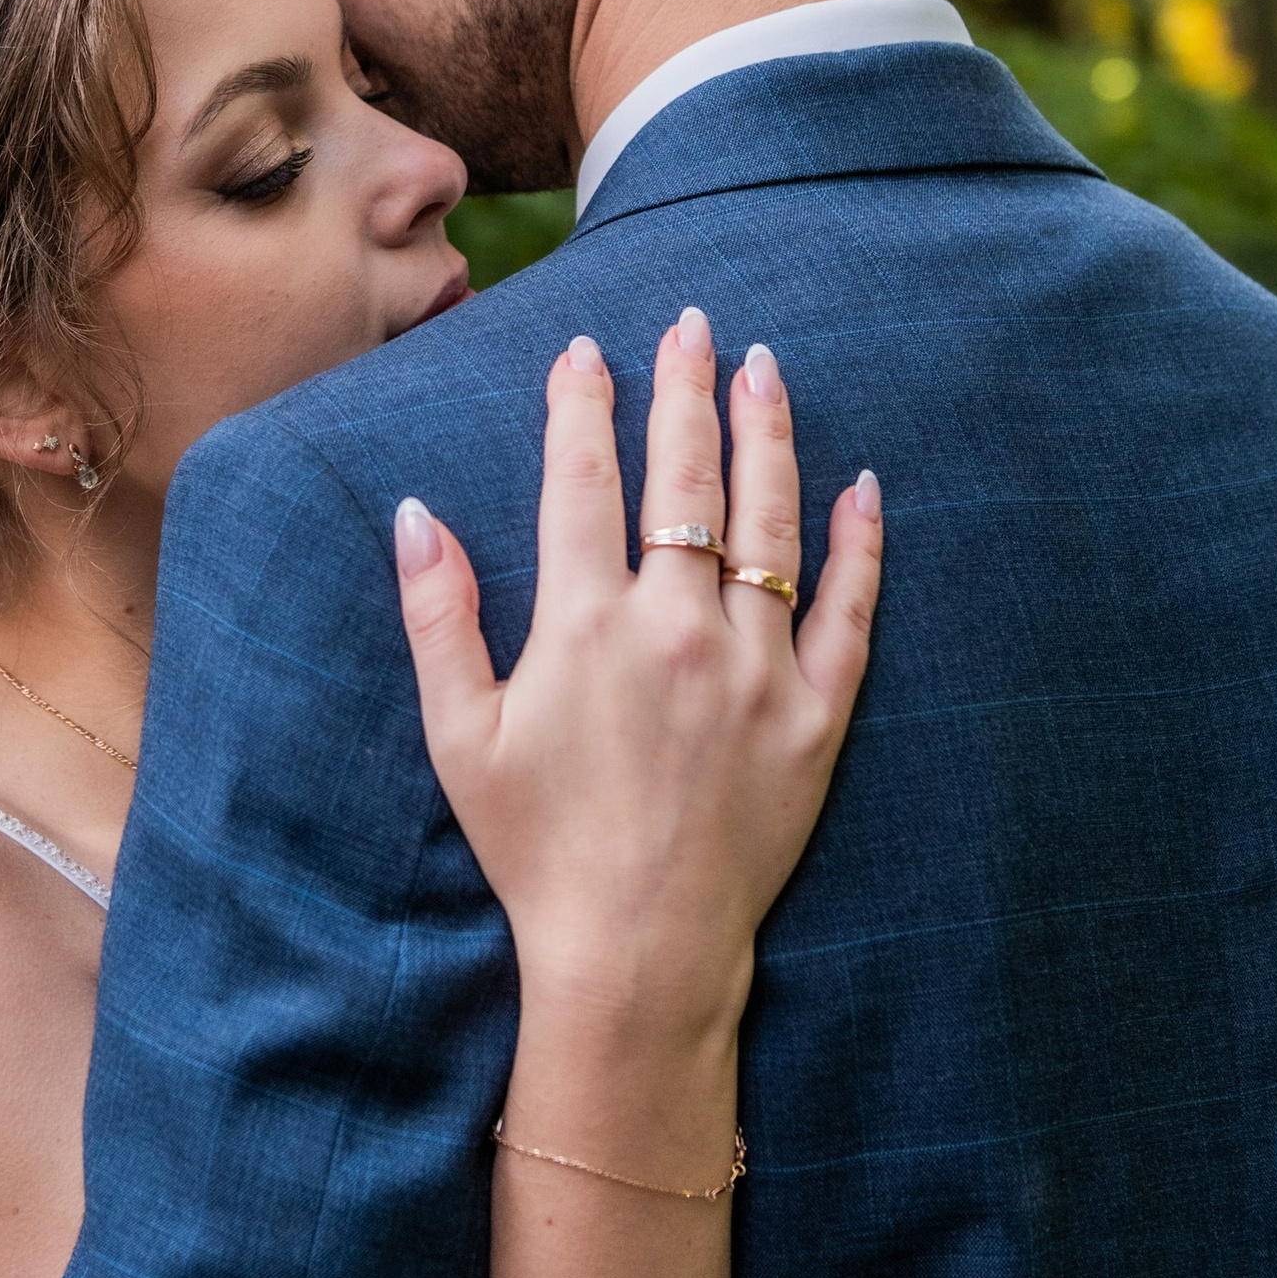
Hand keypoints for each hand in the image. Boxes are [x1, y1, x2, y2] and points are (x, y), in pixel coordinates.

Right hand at [393, 313, 880, 1048]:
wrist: (635, 952)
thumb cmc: (535, 846)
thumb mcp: (459, 733)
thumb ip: (438, 614)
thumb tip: (415, 511)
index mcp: (584, 625)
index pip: (584, 481)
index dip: (580, 407)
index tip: (584, 350)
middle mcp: (676, 628)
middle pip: (685, 478)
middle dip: (684, 389)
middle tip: (692, 325)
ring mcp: (756, 670)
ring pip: (771, 524)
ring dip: (767, 437)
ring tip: (766, 370)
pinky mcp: (815, 718)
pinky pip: (850, 613)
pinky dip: (859, 546)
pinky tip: (861, 487)